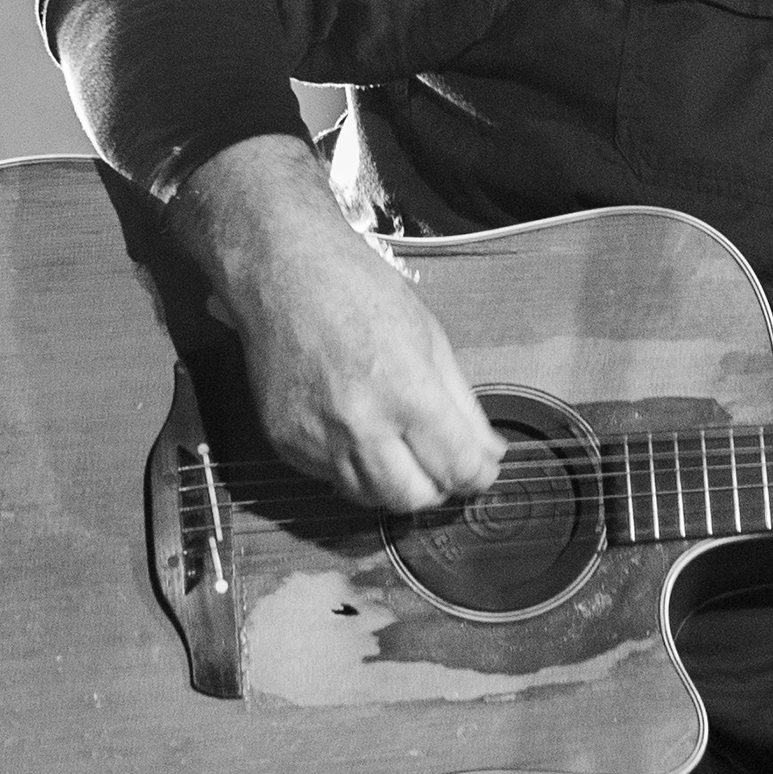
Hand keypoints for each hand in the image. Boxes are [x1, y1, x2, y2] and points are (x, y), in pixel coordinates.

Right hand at [173, 136, 504, 512]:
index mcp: (409, 396)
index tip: (481, 469)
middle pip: (412, 499)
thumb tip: (488, 453)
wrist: (284, 274)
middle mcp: (361, 427)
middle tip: (442, 465)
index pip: (457, 469)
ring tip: (401, 449)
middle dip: (437, 488)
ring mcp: (317, 439)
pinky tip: (359, 434)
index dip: (478, 476)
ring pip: (369, 498)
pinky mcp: (284, 442)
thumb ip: (462, 406)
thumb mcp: (432, 340)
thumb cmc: (363, 293)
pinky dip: (353, 468)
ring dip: (394, 484)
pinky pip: (329, 478)